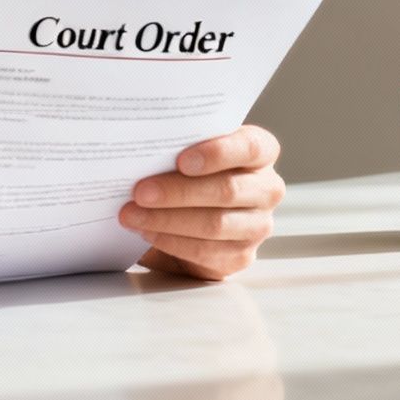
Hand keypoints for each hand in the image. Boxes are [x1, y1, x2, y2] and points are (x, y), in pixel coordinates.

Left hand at [122, 124, 283, 279]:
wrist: (192, 212)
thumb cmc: (189, 170)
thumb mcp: (189, 149)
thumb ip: (179, 144)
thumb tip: (140, 147)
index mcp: (261, 152)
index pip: (251, 148)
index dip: (218, 153)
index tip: (181, 160)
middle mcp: (267, 189)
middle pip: (227, 190)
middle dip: (178, 192)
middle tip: (140, 191)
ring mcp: (258, 225)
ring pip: (215, 224)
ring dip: (167, 220)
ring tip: (132, 214)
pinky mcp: (241, 255)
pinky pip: (205, 251)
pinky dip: (170, 241)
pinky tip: (146, 232)